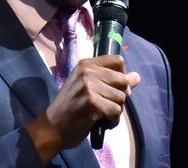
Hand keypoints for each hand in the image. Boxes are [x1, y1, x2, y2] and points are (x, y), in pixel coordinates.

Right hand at [24, 55, 140, 163]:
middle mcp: (87, 72)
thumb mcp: (87, 86)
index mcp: (86, 64)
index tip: (113, 87)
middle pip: (123, 80)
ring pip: (121, 97)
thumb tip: (136, 77)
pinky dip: (112, 121)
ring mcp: (89, 87)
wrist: (51, 127)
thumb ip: (111, 80)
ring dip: (115, 110)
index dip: (122, 75)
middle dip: (119, 96)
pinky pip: (116, 111)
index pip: (118, 61)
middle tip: (105, 105)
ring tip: (101, 114)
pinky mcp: (92, 103)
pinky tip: (101, 122)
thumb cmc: (70, 107)